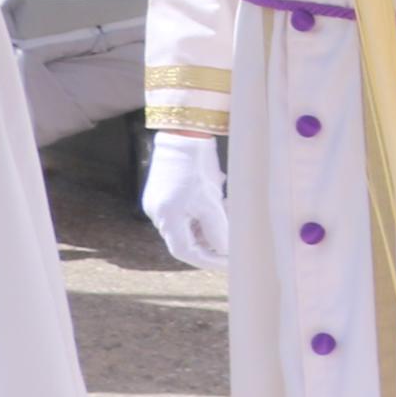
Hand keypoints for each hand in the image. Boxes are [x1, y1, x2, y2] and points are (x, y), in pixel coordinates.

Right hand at [143, 130, 228, 269]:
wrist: (184, 134)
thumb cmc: (196, 166)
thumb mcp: (211, 201)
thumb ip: (218, 230)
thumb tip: (226, 252)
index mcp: (166, 217)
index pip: (185, 252)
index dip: (208, 260)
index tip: (230, 262)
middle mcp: (159, 213)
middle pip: (187, 239)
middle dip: (213, 241)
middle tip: (235, 240)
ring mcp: (162, 202)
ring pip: (191, 224)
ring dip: (213, 224)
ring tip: (230, 211)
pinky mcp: (168, 192)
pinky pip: (189, 210)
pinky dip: (207, 211)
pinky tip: (223, 200)